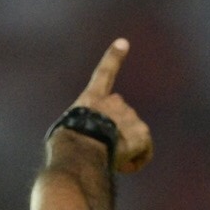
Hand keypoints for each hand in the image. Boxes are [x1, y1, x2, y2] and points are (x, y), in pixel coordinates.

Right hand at [66, 38, 154, 173]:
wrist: (81, 149)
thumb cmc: (66, 146)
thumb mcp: (66, 132)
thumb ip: (81, 129)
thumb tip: (85, 142)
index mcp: (92, 98)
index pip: (104, 73)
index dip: (113, 58)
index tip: (123, 42)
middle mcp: (115, 102)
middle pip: (122, 117)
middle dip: (117, 132)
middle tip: (103, 150)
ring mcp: (131, 117)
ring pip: (132, 136)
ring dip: (123, 149)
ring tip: (108, 162)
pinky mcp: (142, 133)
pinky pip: (143, 152)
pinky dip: (136, 161)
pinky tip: (123, 167)